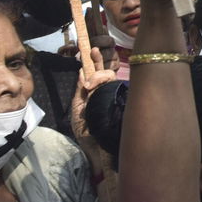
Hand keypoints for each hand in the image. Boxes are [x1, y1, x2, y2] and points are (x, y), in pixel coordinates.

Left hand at [71, 47, 117, 172]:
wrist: (96, 151)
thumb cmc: (86, 132)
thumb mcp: (77, 109)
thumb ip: (80, 91)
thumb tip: (81, 71)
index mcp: (95, 94)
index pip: (97, 74)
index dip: (96, 61)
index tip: (92, 49)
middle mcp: (107, 94)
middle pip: (107, 72)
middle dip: (99, 63)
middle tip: (93, 53)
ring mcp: (115, 97)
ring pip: (111, 77)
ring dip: (98, 76)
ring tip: (89, 85)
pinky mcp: (123, 102)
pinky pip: (116, 87)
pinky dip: (104, 85)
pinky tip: (95, 88)